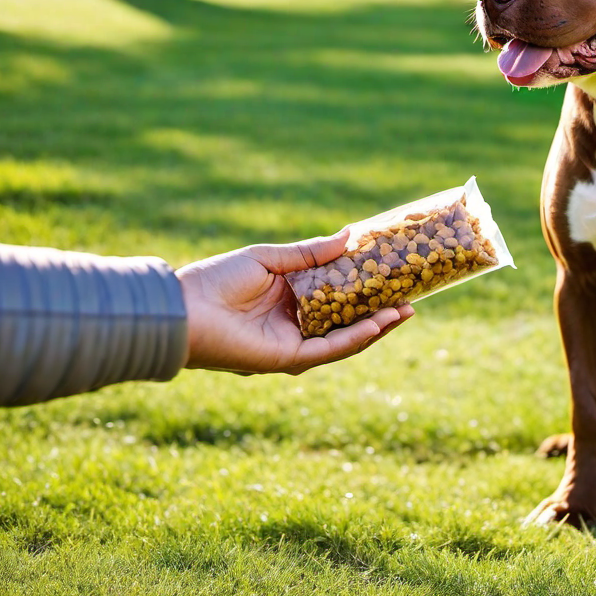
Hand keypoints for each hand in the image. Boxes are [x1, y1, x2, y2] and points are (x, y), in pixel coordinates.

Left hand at [177, 230, 413, 374]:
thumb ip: (309, 253)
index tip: (394, 275)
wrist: (183, 308)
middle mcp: (297, 325)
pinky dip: (355, 338)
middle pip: (349, 321)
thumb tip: (348, 236)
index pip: (339, 297)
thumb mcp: (270, 258)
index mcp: (292, 300)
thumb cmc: (216, 280)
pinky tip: (377, 324)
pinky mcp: (287, 359)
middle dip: (382, 312)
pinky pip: (329, 350)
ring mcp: (295, 344)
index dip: (368, 289)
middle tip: (411, 299)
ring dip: (377, 327)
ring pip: (346, 339)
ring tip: (406, 312)